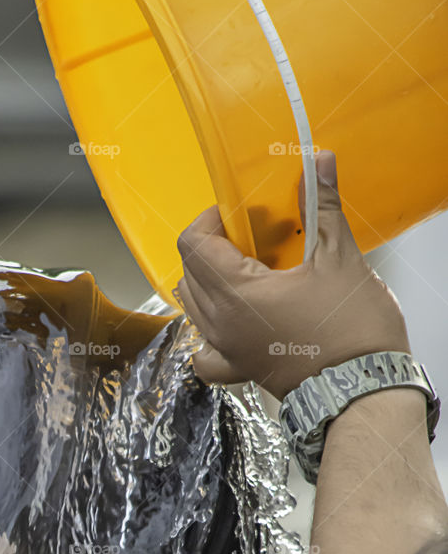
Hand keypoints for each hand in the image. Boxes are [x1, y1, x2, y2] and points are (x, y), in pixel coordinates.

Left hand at [174, 150, 410, 400]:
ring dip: (210, 282)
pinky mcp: (238, 371)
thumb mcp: (339, 258)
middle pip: (189, 272)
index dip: (208, 220)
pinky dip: (208, 331)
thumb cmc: (353, 330)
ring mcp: (225, 351)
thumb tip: (318, 161)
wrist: (364, 391)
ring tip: (248, 271)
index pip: (192, 244)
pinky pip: (203, 351)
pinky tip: (231, 320)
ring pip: (193, 307)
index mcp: (235, 293)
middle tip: (251, 236)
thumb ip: (320, 206)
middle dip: (213, 246)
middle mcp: (219, 324)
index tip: (235, 212)